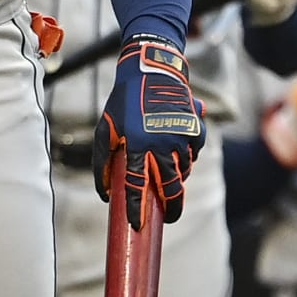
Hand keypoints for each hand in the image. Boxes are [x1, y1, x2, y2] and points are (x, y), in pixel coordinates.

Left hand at [94, 34, 205, 228]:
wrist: (150, 71)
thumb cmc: (123, 102)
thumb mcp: (105, 128)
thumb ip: (101, 161)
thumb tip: (105, 192)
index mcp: (136, 145)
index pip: (137, 187)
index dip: (138, 209)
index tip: (139, 226)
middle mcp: (161, 144)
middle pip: (170, 188)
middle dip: (171, 207)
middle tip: (168, 215)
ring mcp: (181, 137)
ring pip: (183, 171)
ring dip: (176, 178)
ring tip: (165, 171)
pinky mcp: (195, 130)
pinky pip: (194, 153)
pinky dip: (187, 156)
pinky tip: (176, 149)